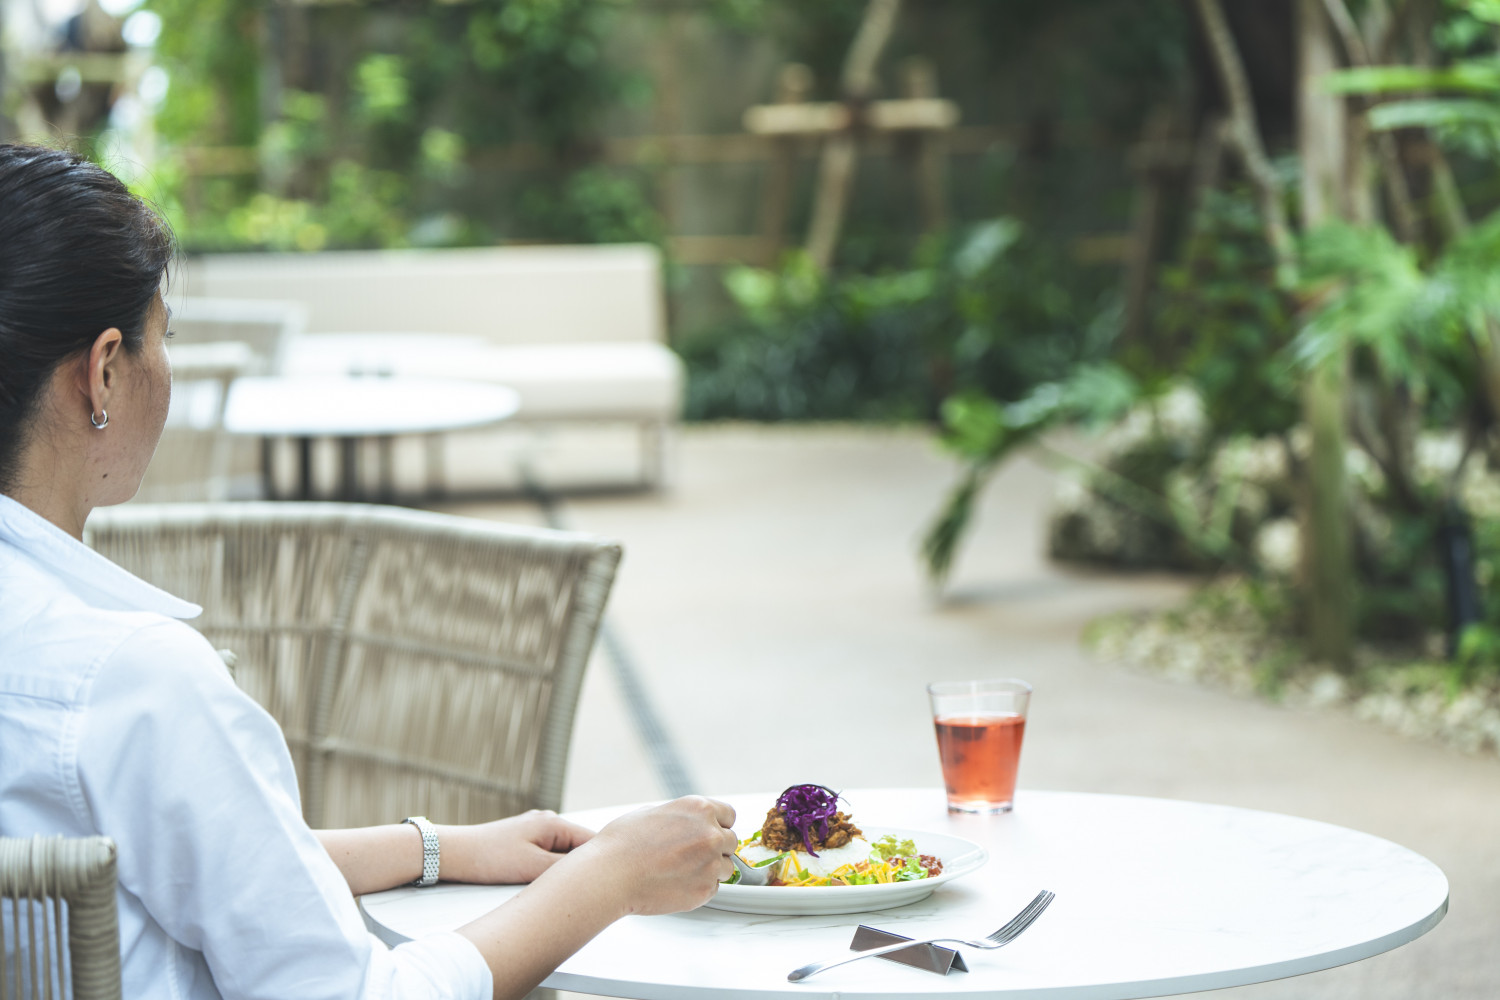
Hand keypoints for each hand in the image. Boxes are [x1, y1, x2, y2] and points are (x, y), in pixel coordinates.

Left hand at [438, 810, 595, 884]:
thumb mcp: (533, 868)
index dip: (603, 862)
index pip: (592, 842)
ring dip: (565, 870)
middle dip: (583, 868)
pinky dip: (551, 868)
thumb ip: (565, 870)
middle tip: (590, 891)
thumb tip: (591, 873)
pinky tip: (547, 883)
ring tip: (567, 889)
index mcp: (554, 823)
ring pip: (562, 853)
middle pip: (579, 847)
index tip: (613, 881)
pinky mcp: (523, 842)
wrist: (454, 853)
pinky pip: (548, 855)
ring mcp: (534, 831)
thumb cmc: (490, 858)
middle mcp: (547, 822)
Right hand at [569, 796, 737, 915]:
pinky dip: (700, 888)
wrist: (610, 875)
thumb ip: (681, 817)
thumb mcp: (653, 813)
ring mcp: (711, 863)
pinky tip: (676, 883)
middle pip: (730, 842)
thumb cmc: (623, 844)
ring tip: (680, 871)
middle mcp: (710, 833)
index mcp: (699, 809)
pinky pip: (713, 888)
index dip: (719, 825)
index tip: (711, 833)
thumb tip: (690, 822)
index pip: (730, 815)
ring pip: (725, 867)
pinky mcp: (705, 890)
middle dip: (715, 849)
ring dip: (710, 870)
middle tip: (691, 856)